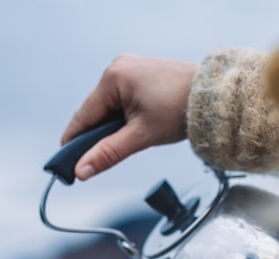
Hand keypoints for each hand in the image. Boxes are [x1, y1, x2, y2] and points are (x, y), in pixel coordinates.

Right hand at [62, 54, 196, 179]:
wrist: (214, 96)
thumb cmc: (180, 111)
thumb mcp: (140, 136)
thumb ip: (108, 153)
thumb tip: (80, 171)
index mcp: (113, 78)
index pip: (83, 116)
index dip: (73, 143)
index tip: (65, 165)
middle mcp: (118, 66)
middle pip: (95, 111)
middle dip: (97, 135)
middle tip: (96, 161)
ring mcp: (130, 66)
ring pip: (109, 106)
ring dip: (112, 125)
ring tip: (129, 140)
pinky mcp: (141, 71)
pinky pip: (122, 98)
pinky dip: (123, 115)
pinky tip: (136, 126)